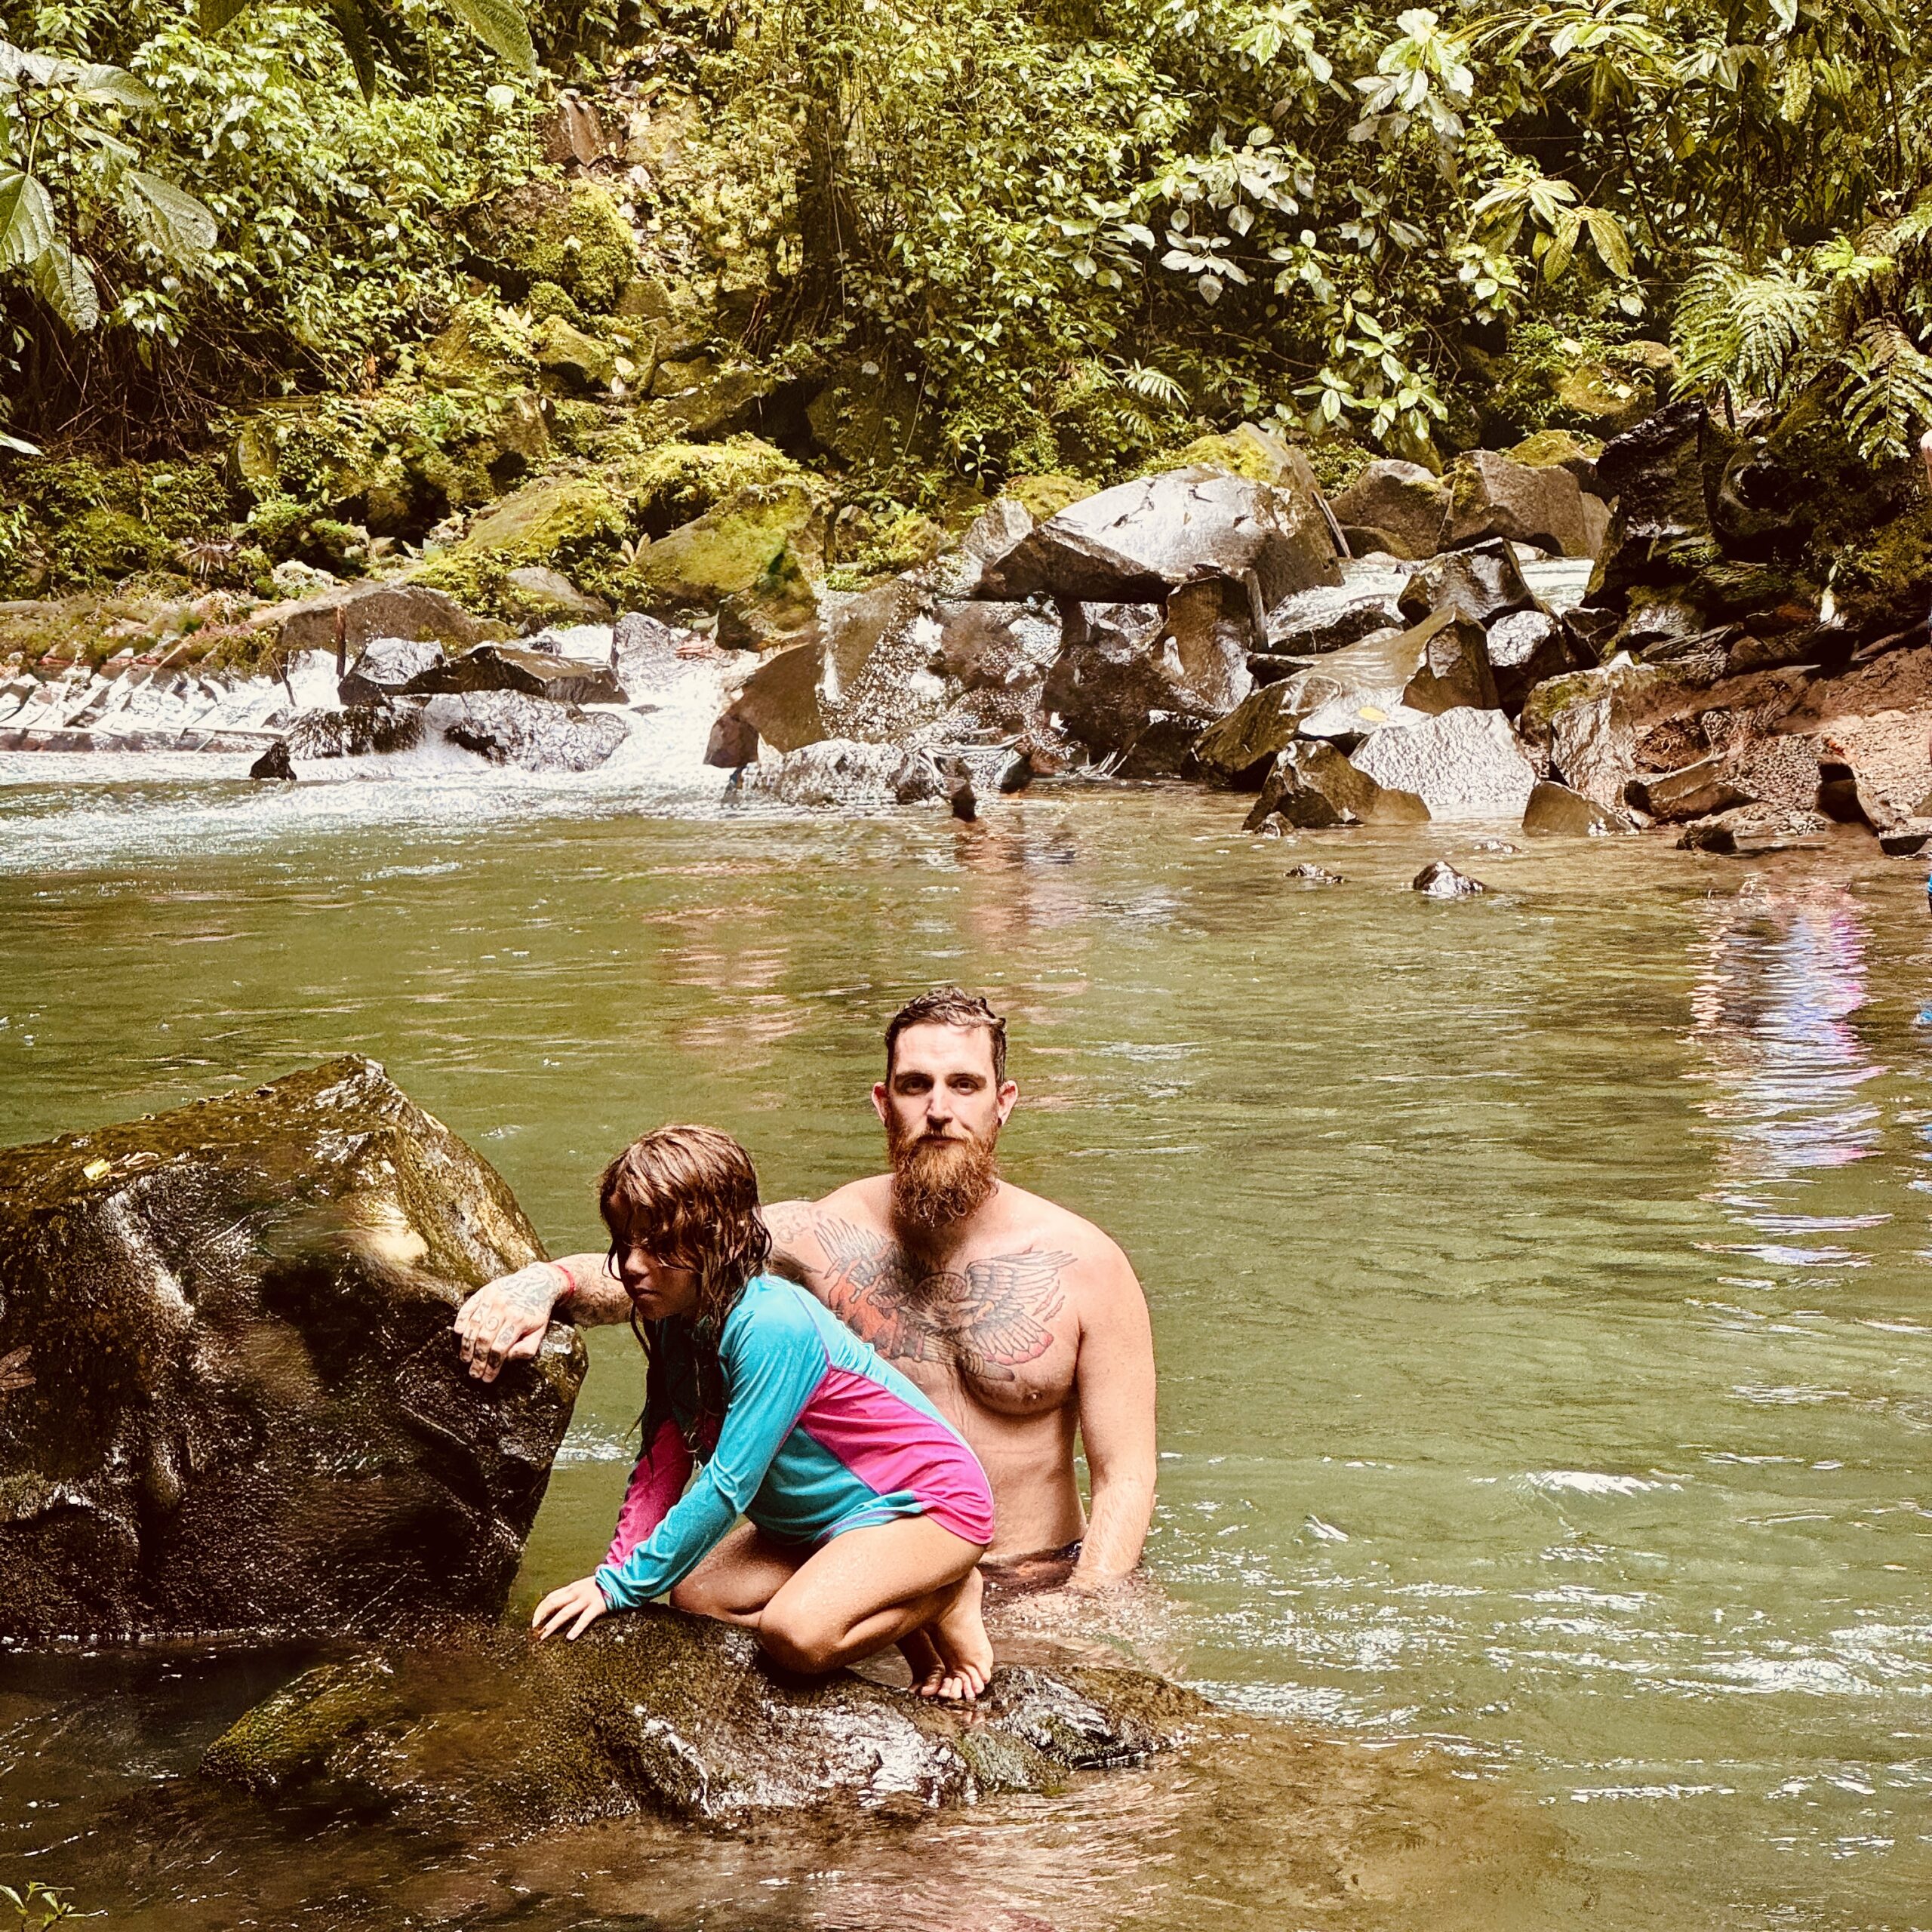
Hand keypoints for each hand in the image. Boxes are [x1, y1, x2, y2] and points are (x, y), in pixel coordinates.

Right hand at [454, 1261, 561, 1381]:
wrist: (538, 1281)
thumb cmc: (537, 1311)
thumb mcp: (540, 1331)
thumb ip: (527, 1348)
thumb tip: (508, 1358)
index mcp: (519, 1320)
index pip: (500, 1348)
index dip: (492, 1366)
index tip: (487, 1377)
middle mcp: (504, 1308)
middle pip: (484, 1339)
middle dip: (478, 1360)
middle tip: (474, 1373)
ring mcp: (492, 1298)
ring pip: (474, 1325)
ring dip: (467, 1345)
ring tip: (465, 1359)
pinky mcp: (484, 1292)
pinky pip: (468, 1308)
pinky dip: (461, 1321)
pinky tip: (459, 1334)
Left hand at [532, 1574, 608, 1640]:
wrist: (622, 1580)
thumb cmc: (604, 1585)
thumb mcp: (586, 1585)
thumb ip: (574, 1593)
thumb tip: (561, 1602)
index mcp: (573, 1587)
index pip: (551, 1597)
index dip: (540, 1609)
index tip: (534, 1620)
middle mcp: (577, 1592)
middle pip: (553, 1604)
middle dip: (541, 1617)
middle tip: (534, 1630)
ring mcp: (586, 1599)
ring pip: (565, 1612)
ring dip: (552, 1624)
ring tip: (544, 1636)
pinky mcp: (597, 1606)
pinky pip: (584, 1619)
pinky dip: (576, 1628)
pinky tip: (570, 1637)